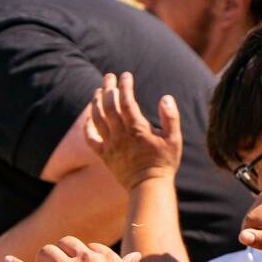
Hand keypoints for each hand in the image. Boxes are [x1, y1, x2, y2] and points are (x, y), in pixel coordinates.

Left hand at [85, 72, 183, 189]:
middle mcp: (120, 135)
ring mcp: (110, 145)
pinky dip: (87, 126)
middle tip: (109, 76)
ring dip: (96, 102)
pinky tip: (89, 118)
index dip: (125, 86)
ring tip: (98, 90)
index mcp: (137, 129)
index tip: (126, 75)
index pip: (127, 101)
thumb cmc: (165, 162)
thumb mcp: (174, 139)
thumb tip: (166, 97)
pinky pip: (91, 139)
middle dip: (108, 88)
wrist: (149, 187)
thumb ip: (171, 117)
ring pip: (97, 119)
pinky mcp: (105, 156)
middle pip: (109, 106)